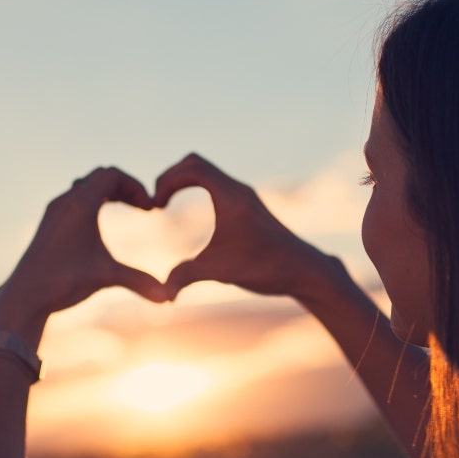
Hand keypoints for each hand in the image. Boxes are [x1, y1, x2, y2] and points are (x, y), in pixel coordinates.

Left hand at [0, 167, 166, 337]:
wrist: (24, 295)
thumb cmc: (64, 281)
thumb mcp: (106, 276)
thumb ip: (140, 281)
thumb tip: (168, 298)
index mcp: (81, 204)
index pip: (112, 175)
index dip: (136, 186)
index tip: (149, 209)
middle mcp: (65, 201)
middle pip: (100, 177)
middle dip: (125, 188)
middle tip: (142, 208)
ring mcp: (54, 211)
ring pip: (85, 187)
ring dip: (108, 193)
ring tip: (127, 209)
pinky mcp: (48, 223)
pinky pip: (74, 199)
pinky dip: (93, 203)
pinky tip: (101, 225)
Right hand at [154, 153, 332, 299]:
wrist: (303, 270)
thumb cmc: (266, 267)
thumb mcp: (221, 272)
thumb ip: (187, 277)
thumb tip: (161, 295)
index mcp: (232, 197)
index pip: (192, 167)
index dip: (167, 180)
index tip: (156, 206)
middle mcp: (238, 190)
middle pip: (195, 163)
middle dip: (170, 177)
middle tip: (156, 202)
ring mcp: (244, 196)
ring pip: (205, 171)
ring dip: (182, 180)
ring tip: (164, 204)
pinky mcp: (246, 205)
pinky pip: (214, 183)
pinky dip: (194, 187)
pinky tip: (188, 212)